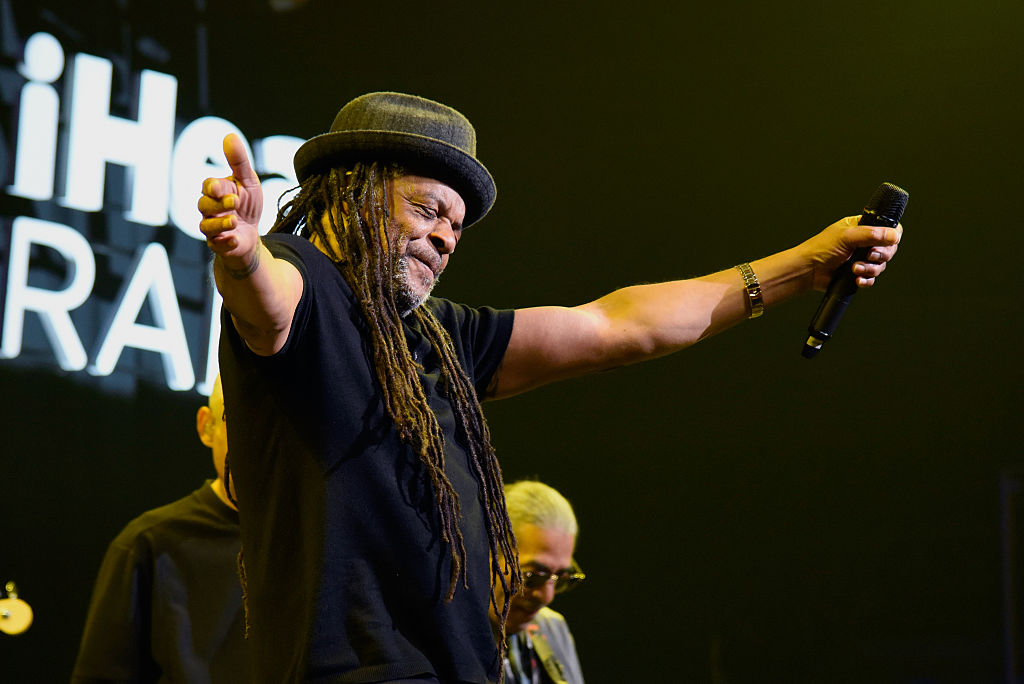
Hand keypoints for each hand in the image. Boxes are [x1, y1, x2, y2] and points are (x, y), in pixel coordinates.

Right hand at [198, 134, 263, 263]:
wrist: (251, 234)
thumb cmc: (247, 204)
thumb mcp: (248, 181)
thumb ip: (239, 161)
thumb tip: (230, 136)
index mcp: (215, 192)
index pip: (208, 186)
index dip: (213, 187)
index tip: (221, 187)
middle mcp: (208, 210)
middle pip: (204, 205)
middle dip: (218, 203)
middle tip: (234, 201)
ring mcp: (211, 229)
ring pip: (206, 226)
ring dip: (221, 223)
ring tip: (235, 220)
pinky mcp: (218, 246)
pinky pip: (216, 246)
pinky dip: (226, 242)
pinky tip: (235, 239)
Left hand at [802, 215, 902, 290]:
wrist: (808, 271)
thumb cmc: (820, 249)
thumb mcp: (847, 236)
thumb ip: (871, 234)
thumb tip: (894, 235)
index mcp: (862, 227)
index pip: (888, 228)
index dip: (891, 237)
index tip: (884, 243)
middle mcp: (864, 242)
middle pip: (889, 249)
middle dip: (881, 255)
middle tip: (868, 256)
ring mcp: (861, 258)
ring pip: (880, 265)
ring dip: (870, 269)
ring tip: (855, 269)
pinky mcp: (857, 273)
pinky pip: (871, 278)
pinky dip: (866, 280)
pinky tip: (857, 279)